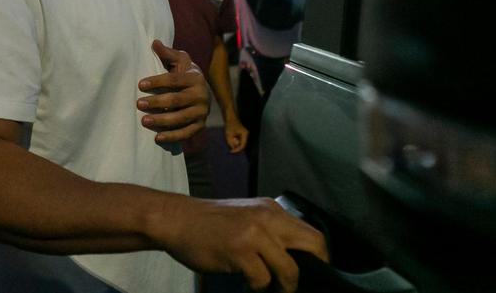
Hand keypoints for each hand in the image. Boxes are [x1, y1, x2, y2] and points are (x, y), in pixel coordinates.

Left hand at [136, 40, 210, 142]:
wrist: (201, 91)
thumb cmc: (184, 73)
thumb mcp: (179, 60)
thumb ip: (167, 53)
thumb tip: (154, 42)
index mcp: (195, 77)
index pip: (174, 80)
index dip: (157, 82)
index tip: (140, 85)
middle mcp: (202, 95)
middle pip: (176, 100)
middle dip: (156, 102)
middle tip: (138, 104)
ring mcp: (202, 112)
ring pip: (180, 118)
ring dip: (161, 121)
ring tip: (144, 120)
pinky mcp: (200, 126)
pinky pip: (186, 133)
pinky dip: (172, 136)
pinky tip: (157, 137)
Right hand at [152, 197, 327, 291]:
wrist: (175, 219)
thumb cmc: (208, 223)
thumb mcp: (246, 218)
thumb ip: (270, 232)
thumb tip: (295, 259)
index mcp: (271, 210)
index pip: (313, 234)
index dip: (319, 258)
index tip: (312, 272)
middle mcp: (267, 218)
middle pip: (313, 246)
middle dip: (310, 272)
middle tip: (295, 285)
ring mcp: (254, 233)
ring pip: (290, 270)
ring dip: (283, 286)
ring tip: (268, 287)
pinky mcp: (239, 250)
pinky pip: (262, 280)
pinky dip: (256, 287)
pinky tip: (244, 281)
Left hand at [224, 117, 249, 153]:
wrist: (229, 117)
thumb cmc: (230, 125)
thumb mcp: (229, 135)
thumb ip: (231, 142)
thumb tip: (233, 148)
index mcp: (245, 134)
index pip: (242, 145)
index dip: (237, 150)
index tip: (231, 152)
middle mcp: (245, 135)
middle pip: (241, 144)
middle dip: (235, 146)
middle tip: (229, 145)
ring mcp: (243, 134)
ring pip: (239, 142)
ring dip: (234, 143)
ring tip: (229, 138)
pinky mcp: (240, 134)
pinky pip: (237, 140)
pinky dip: (233, 140)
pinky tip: (230, 137)